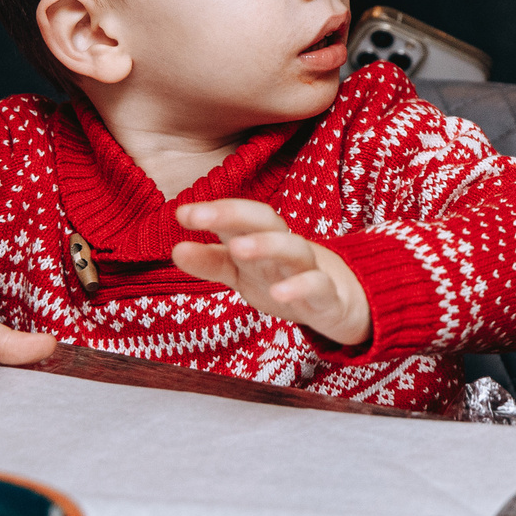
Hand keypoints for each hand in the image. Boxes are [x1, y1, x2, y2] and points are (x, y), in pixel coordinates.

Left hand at [172, 200, 371, 348]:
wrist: (339, 303)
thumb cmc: (282, 278)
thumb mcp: (241, 273)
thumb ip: (211, 262)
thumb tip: (176, 249)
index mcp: (261, 238)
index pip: (240, 217)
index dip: (213, 212)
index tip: (181, 213)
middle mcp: (283, 248)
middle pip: (265, 220)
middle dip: (233, 214)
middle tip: (199, 215)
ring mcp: (308, 269)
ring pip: (293, 249)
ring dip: (266, 245)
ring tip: (237, 249)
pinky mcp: (328, 296)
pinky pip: (317, 287)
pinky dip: (300, 287)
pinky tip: (278, 294)